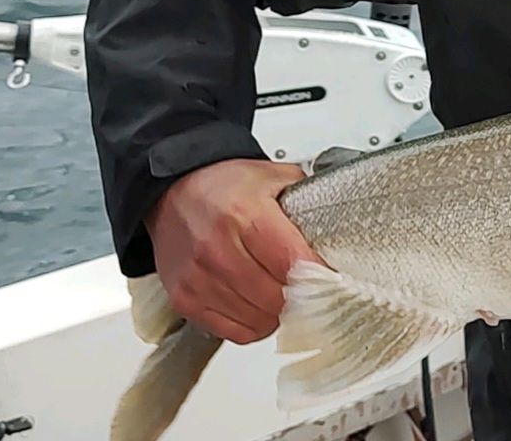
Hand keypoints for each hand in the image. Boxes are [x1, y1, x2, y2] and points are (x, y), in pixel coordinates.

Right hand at [147, 157, 319, 343]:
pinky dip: (254, 324)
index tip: (332, 276)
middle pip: (278, 298)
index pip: (294, 262)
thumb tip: (338, 231)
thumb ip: (308, 200)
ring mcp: (200, 279)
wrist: (172, 191)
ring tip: (282, 291)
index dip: (319, 275)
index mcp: (245, 215)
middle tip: (310, 286)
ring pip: (259, 320)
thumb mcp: (273, 176)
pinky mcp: (187, 300)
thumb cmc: (223, 185)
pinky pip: (234, 333)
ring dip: (278, 312)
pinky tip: (258, 304)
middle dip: (301, 296)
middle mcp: (218, 250)